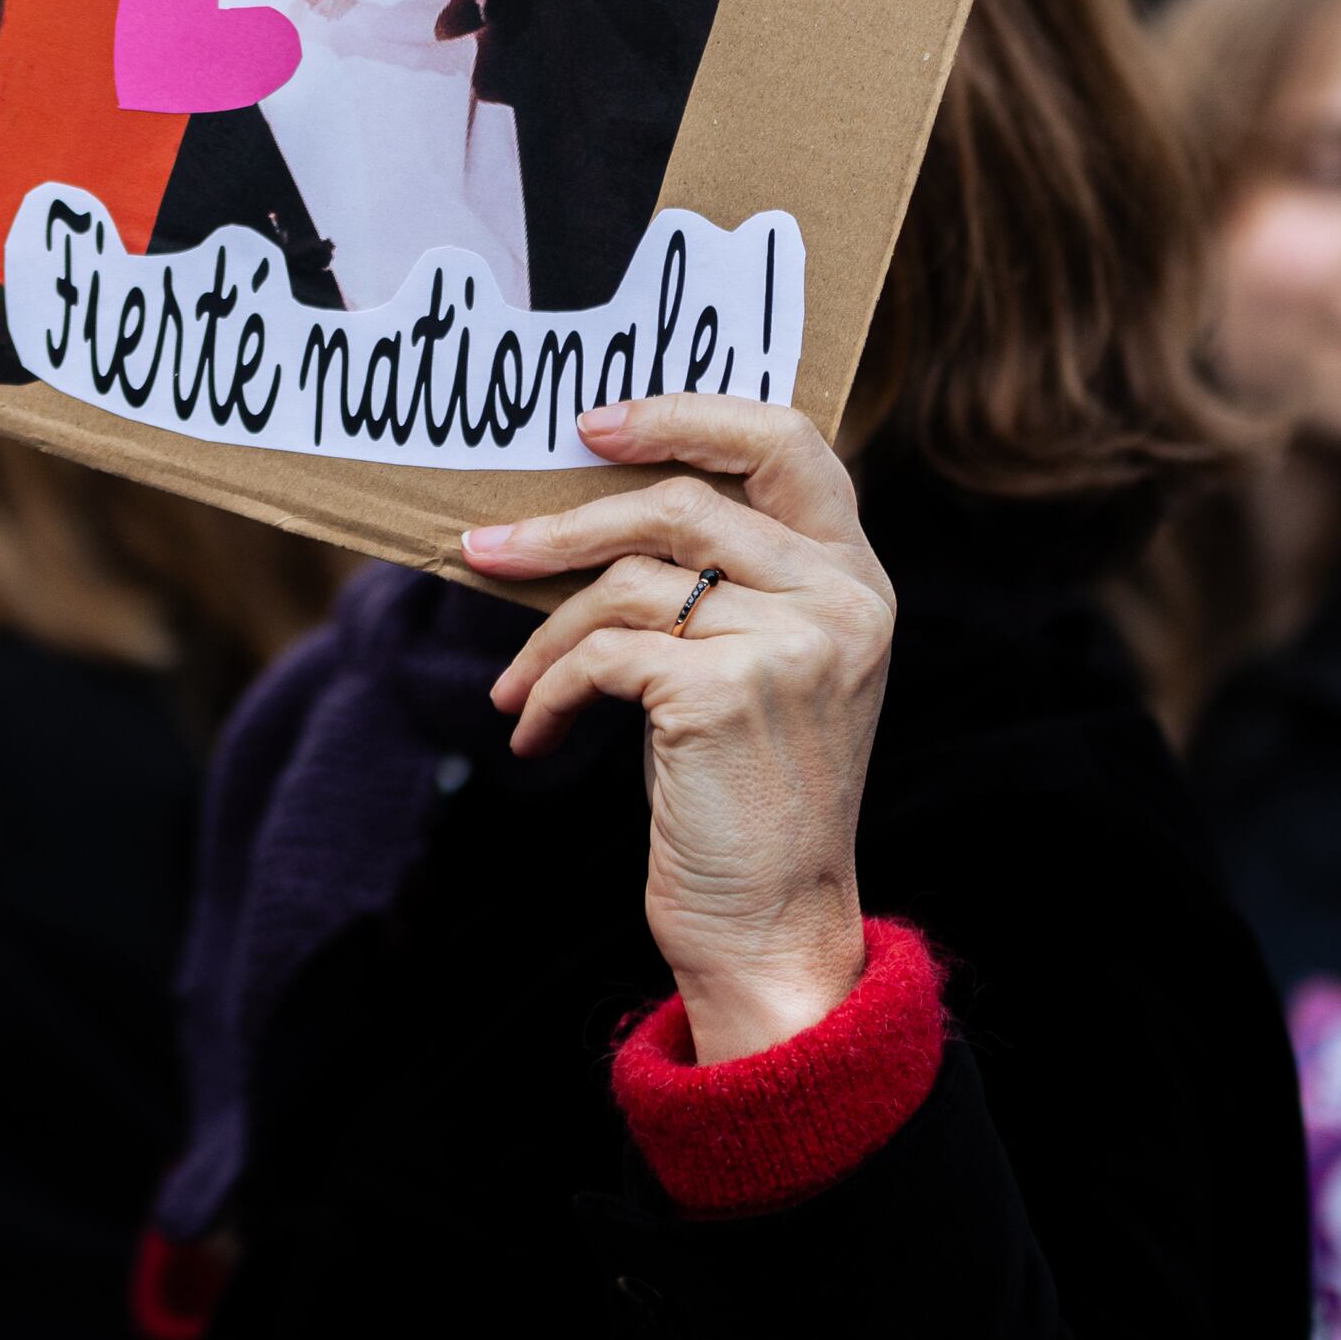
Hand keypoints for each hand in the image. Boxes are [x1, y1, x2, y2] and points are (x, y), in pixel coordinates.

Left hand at [462, 399, 895, 1064]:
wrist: (772, 926)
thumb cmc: (742, 793)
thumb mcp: (756, 666)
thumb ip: (721, 581)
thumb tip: (589, 504)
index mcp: (855, 577)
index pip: (787, 439)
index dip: (685, 413)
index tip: (594, 425)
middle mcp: (841, 598)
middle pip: (682, 502)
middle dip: (566, 524)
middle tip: (486, 546)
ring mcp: (791, 642)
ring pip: (629, 579)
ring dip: (544, 630)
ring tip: (509, 683)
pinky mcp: (728, 691)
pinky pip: (603, 655)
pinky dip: (548, 690)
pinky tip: (533, 733)